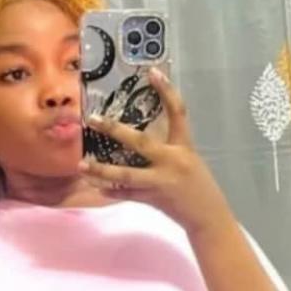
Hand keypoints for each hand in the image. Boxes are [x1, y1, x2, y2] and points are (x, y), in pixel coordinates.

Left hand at [78, 68, 232, 235]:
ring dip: (102, 170)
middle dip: (114, 130)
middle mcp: (173, 161)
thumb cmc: (199, 188)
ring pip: (127, 174)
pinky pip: (128, 194)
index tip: (152, 72)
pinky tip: (97, 188)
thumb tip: (140, 141)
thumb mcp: (189, 161)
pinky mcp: (154, 199)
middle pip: (140, 142)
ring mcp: (162, 181)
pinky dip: (113, 191)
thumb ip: (168, 150)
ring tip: (82, 165)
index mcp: (185, 147)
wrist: (209, 218)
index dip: (167, 91)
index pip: (178, 113)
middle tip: (92, 119)